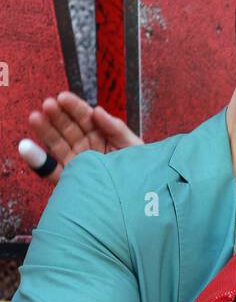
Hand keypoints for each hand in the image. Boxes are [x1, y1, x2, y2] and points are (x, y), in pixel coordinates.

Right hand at [25, 91, 140, 183]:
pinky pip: (52, 172)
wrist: (142, 204)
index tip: (63, 97)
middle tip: (48, 105)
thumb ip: (117, 128)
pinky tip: (27, 148)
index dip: (74, 107)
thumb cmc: (141, 173)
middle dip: (58, 116)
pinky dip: (38, 161)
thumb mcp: (133, 147)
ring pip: (58, 145)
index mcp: (101, 135)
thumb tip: (97, 110)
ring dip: (45, 131)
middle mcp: (86, 148)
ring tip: (36, 117)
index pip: (85, 118)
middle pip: (69, 128)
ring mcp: (77, 164)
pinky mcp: (70, 181)